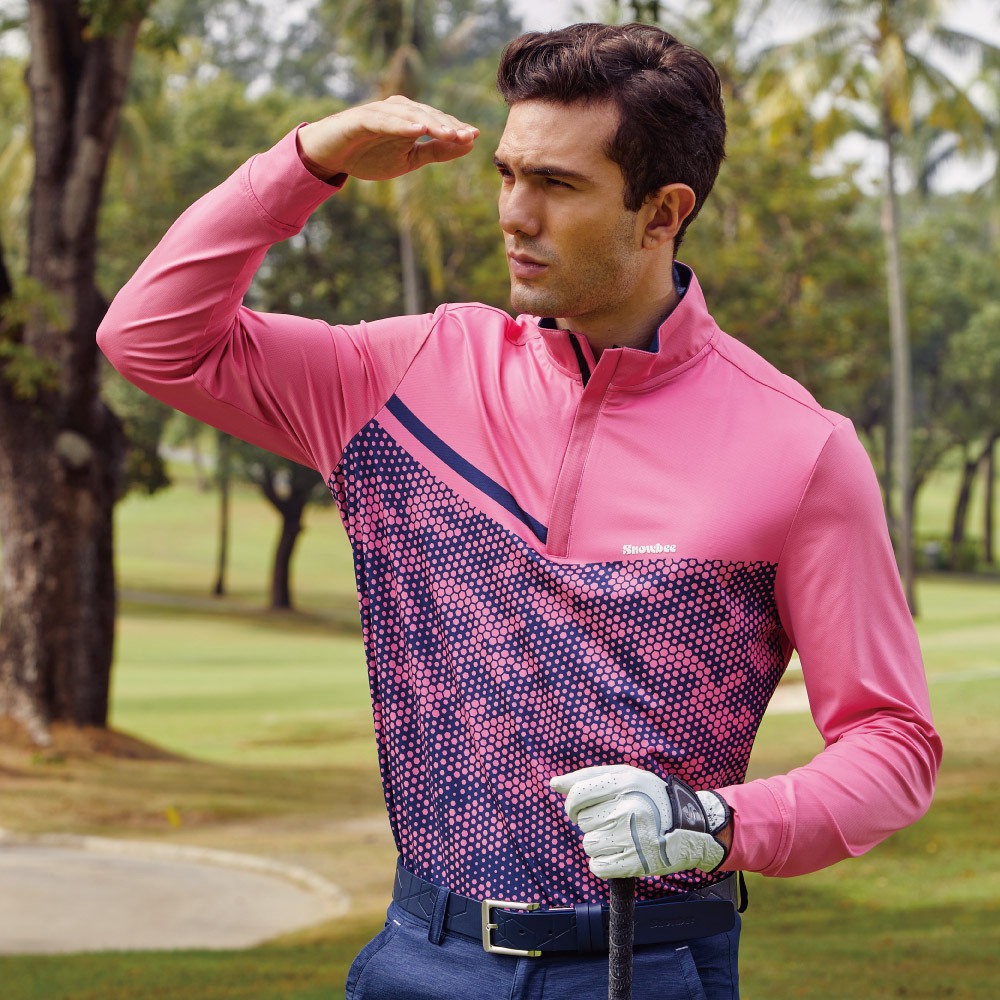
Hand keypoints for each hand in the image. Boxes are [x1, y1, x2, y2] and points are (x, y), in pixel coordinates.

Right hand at [298, 96, 478, 181]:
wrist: (333, 156)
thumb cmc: (370, 155)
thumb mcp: (409, 160)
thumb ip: (436, 151)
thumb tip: (468, 144)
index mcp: (411, 118)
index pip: (438, 122)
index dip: (456, 128)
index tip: (475, 136)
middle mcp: (398, 110)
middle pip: (428, 115)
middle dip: (448, 125)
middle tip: (468, 135)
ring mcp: (380, 112)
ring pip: (410, 115)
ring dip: (430, 122)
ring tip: (449, 133)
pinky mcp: (362, 118)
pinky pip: (385, 120)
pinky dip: (401, 124)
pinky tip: (417, 129)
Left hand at [550, 765, 731, 879]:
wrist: (690, 828)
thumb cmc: (651, 798)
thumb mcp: (625, 776)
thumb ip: (587, 778)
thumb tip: (553, 783)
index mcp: (625, 782)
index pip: (577, 795)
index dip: (572, 804)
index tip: (580, 808)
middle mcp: (629, 808)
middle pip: (581, 821)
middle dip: (591, 822)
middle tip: (612, 821)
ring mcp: (632, 837)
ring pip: (588, 844)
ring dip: (598, 843)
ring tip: (619, 837)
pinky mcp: (635, 864)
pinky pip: (597, 867)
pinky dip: (602, 863)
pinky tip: (618, 853)